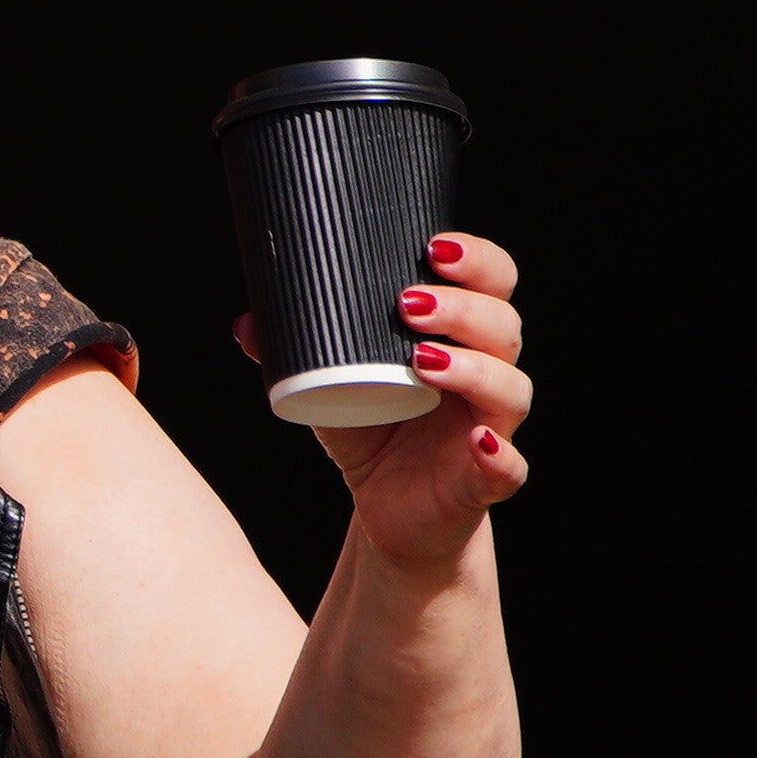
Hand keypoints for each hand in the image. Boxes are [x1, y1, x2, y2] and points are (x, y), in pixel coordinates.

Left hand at [237, 229, 531, 571]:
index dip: (477, 260)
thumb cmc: (374, 433)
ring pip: (508, 388)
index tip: (432, 246)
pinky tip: (478, 440)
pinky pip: (509, 466)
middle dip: (462, 308)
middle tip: (408, 303)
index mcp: (461, 339)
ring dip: (472, 368)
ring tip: (422, 361)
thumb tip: (248, 322)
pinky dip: (498, 454)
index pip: (492, 286)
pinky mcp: (486, 480)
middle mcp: (487, 375)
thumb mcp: (331, 386)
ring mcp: (492, 426)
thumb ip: (296, 352)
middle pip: (502, 327)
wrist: (390, 511)